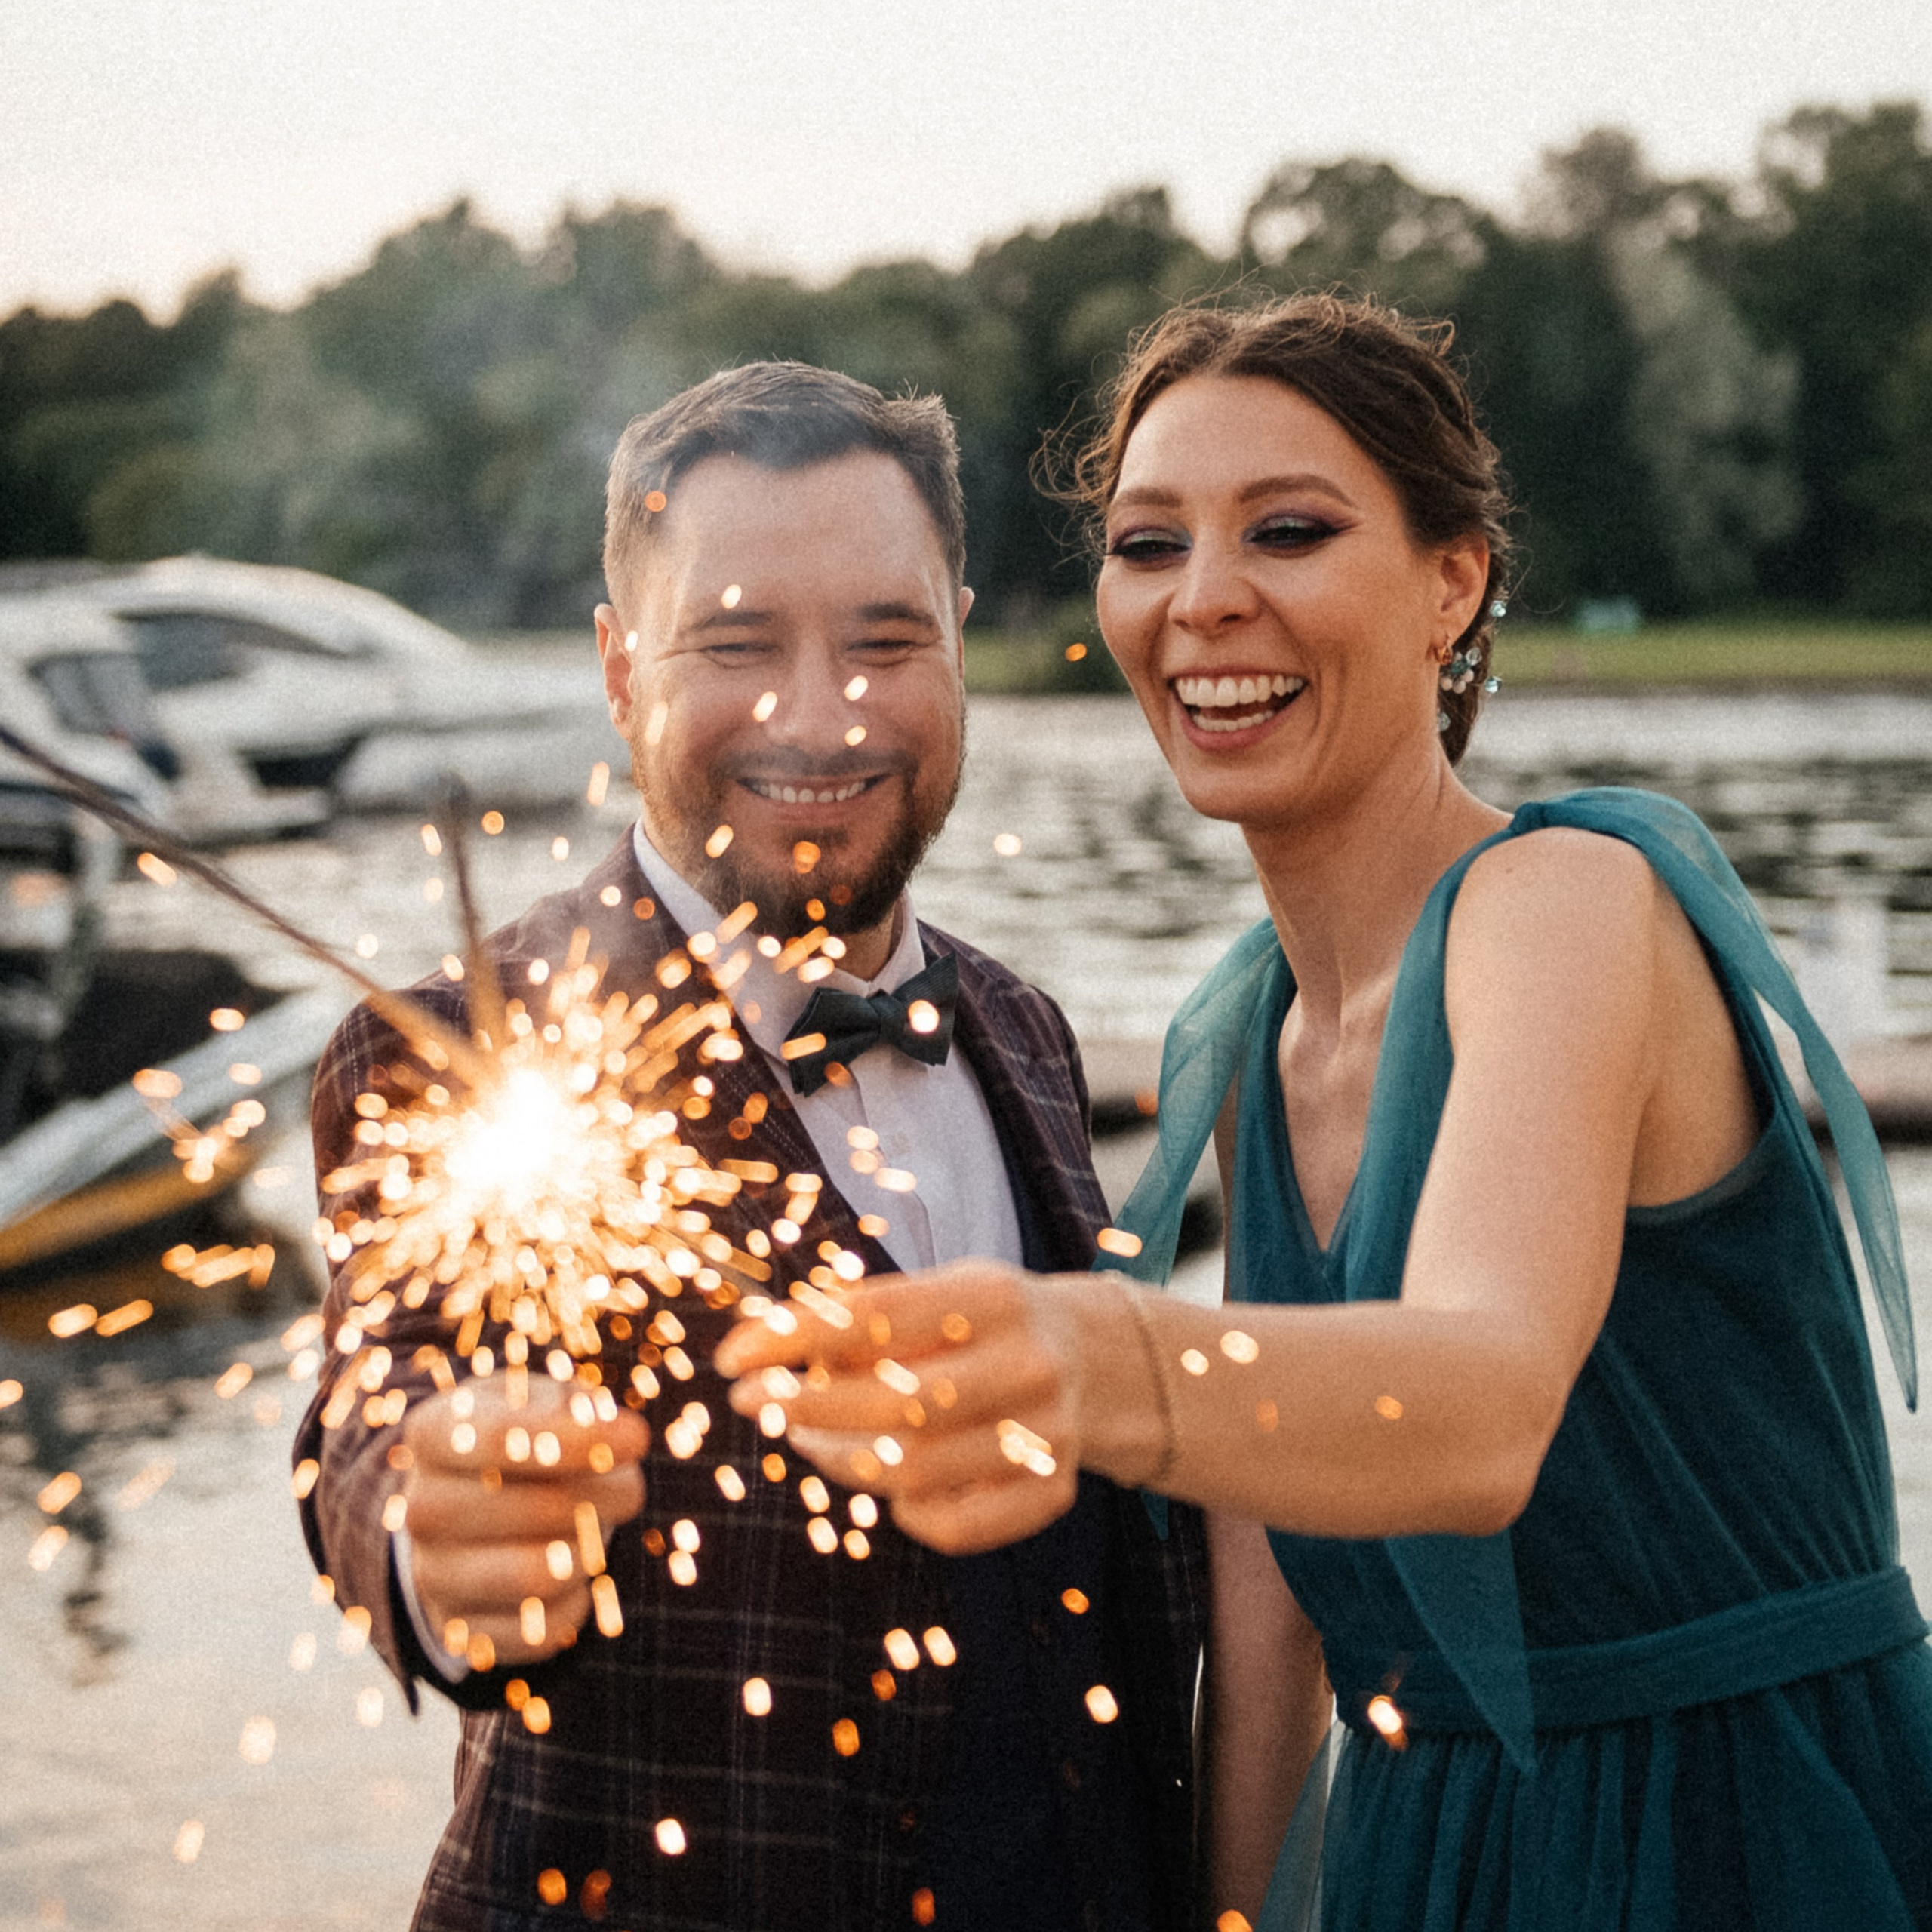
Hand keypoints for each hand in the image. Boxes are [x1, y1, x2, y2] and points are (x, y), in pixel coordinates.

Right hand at [399, 1373, 647, 1667]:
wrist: (468, 1502)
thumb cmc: (521, 1435)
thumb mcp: (538, 1399)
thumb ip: (572, 1404)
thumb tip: (611, 1429)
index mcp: (433, 1433)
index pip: (503, 1436)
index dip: (580, 1439)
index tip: (637, 1439)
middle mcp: (419, 1507)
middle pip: (535, 1508)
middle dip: (604, 1496)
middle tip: (630, 1489)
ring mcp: (432, 1575)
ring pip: (541, 1576)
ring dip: (590, 1550)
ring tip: (594, 1529)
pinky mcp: (459, 1632)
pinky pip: (542, 1631)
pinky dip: (578, 1601)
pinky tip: (571, 1569)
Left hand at [715, 1261, 1083, 1555]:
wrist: (1092, 1360)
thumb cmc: (981, 1324)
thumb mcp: (937, 1293)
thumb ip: (864, 1320)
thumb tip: (766, 1351)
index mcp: (995, 1297)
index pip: (879, 1316)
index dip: (795, 1338)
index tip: (732, 1357)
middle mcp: (1029, 1364)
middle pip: (897, 1403)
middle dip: (804, 1406)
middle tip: (750, 1402)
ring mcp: (1048, 1434)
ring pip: (915, 1472)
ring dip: (837, 1458)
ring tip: (802, 1434)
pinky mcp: (1054, 1493)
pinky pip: (955, 1526)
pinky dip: (904, 1512)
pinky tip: (884, 1483)